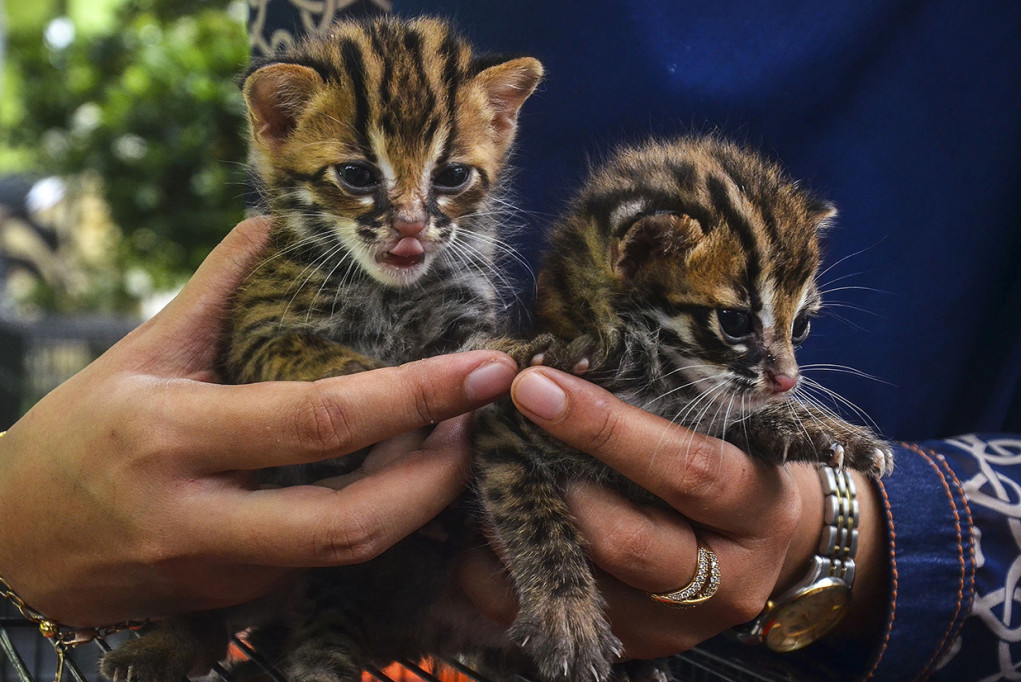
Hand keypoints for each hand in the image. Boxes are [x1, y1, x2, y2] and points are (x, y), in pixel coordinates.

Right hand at [0, 217, 517, 626]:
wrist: (3, 539)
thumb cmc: (75, 430)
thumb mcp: (139, 350)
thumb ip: (213, 288)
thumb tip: (271, 222)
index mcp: (174, 436)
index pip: (322, 418)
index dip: (417, 396)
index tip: (486, 368)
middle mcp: (196, 517)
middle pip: (351, 522)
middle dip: (438, 481)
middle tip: (476, 428)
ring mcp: (212, 576)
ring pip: (343, 557)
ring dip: (414, 510)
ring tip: (445, 451)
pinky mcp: (223, 607)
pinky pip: (317, 574)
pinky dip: (368, 531)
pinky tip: (394, 491)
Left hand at [458, 366, 887, 658]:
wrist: (775, 545)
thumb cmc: (742, 463)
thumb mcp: (727, 429)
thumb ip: (665, 406)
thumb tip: (560, 368)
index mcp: (758, 508)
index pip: (685, 468)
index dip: (606, 429)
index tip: (535, 386)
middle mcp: (727, 579)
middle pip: (629, 543)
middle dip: (553, 487)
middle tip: (497, 440)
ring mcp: (683, 625)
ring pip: (586, 588)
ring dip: (520, 533)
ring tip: (482, 481)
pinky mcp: (644, 646)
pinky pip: (561, 619)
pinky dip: (508, 578)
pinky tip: (483, 535)